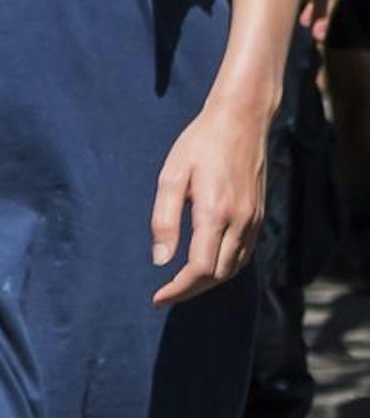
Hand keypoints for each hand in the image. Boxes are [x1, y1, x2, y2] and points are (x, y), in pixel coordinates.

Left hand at [150, 90, 269, 304]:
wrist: (241, 119)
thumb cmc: (200, 144)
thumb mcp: (172, 176)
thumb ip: (164, 219)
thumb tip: (160, 260)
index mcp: (215, 213)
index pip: (199, 269)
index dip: (178, 289)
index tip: (157, 298)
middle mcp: (240, 221)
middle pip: (217, 275)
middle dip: (191, 290)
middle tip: (165, 294)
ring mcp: (254, 220)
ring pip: (233, 268)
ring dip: (208, 282)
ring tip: (181, 285)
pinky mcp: (259, 216)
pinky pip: (243, 254)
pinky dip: (224, 267)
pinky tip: (206, 265)